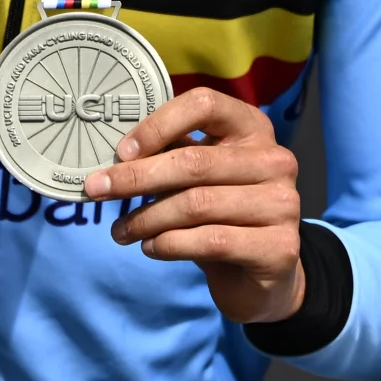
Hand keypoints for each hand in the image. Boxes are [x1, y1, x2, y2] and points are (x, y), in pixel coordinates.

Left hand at [90, 88, 303, 323]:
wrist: (261, 276)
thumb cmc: (221, 217)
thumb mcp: (198, 179)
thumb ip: (171, 157)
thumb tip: (115, 155)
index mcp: (253, 129)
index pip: (205, 104)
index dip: (158, 124)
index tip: (122, 151)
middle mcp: (275, 161)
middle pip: (194, 161)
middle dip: (136, 178)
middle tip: (97, 191)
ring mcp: (283, 204)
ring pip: (197, 204)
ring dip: (147, 219)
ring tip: (121, 231)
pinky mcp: (279, 247)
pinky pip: (210, 241)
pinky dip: (170, 245)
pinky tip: (152, 248)